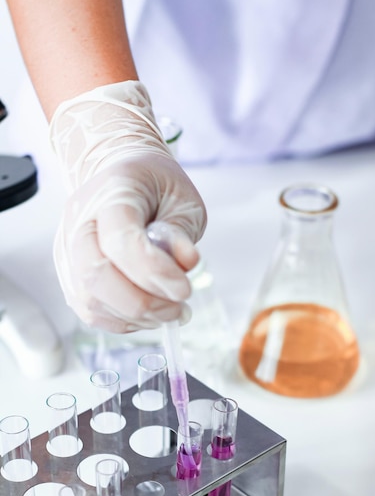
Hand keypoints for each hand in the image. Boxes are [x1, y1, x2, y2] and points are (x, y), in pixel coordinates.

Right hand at [50, 81, 206, 331]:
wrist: (117, 174)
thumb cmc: (152, 185)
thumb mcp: (182, 198)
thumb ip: (182, 232)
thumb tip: (185, 264)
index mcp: (111, 193)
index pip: (121, 240)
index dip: (154, 272)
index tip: (184, 289)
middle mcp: (79, 222)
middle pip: (95, 276)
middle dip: (143, 303)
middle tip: (178, 308)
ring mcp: (68, 251)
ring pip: (90, 300)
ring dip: (135, 317)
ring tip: (169, 311)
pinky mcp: (69, 275)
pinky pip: (90, 311)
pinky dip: (123, 321)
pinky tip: (149, 313)